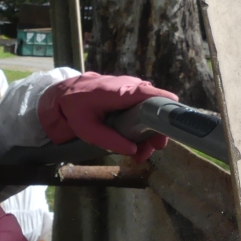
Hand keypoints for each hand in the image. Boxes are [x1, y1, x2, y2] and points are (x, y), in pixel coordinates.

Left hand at [38, 72, 177, 161]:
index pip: (148, 93)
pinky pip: (142, 109)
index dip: (164, 105)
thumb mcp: (86, 129)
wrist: (64, 94)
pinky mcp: (129, 94)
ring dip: (149, 132)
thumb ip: (108, 139)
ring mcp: (130, 89)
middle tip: (152, 150)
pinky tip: (137, 144)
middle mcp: (129, 86)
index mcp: (118, 92)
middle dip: (156, 131)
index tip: (175, 121)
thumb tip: (133, 150)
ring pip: (149, 110)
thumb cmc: (75, 109)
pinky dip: (143, 125)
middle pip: (153, 107)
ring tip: (141, 154)